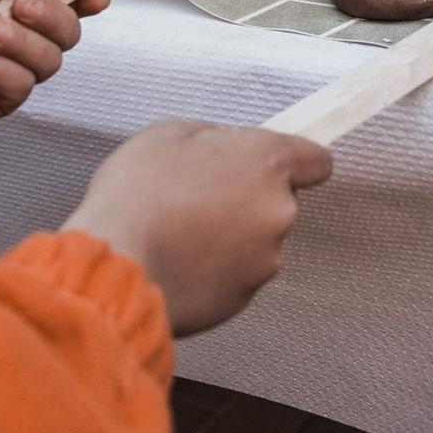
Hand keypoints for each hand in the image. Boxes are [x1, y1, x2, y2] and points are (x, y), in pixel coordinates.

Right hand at [64, 121, 332, 335]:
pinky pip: (235, 276)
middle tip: (195, 197)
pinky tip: (177, 261)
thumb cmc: (137, 193)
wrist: (116, 261)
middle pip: (277, 202)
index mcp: (266, 163)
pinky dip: (213, 270)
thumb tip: (225, 148)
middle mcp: (278, 212)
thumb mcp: (169, 134)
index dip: (294, 162)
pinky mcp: (243, 298)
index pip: (317, 160)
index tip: (270, 166)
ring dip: (228, 237)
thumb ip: (214, 138)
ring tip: (178, 233)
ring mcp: (264, 260)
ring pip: (256, 242)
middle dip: (244, 199)